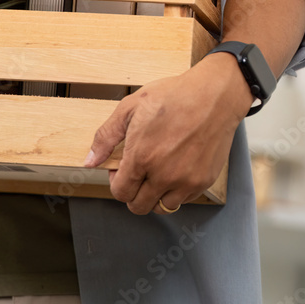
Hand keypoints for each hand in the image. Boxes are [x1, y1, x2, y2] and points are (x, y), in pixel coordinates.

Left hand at [85, 52, 254, 214]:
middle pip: (139, 206)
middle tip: (137, 172)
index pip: (120, 193)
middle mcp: (164, 175)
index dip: (115, 183)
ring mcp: (186, 181)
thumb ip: (105, 137)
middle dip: (132, 192)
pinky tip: (173, 170)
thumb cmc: (173, 97)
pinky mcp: (204, 181)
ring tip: (155, 172)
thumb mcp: (129, 108)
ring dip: (153, 195)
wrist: (214, 95)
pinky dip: (175, 192)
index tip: (120, 170)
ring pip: (162, 207)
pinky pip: (183, 200)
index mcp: (142, 158)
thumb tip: (90, 160)